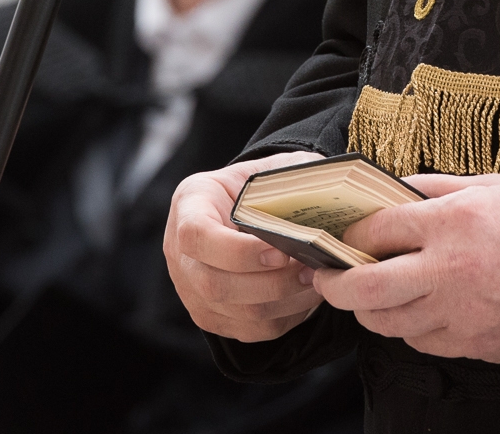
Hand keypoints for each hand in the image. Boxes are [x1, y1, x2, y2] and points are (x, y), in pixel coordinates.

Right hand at [165, 150, 325, 341]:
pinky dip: (286, 315)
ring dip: (284, 300)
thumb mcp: (267, 170)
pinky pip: (252, 330)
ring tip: (317, 280)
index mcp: (189, 204)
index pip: (196, 236)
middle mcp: (180, 253)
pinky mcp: (214, 317)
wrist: (248, 205)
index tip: (281, 250)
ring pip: (238, 313)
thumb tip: (318, 199)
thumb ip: (285, 181)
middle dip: (270, 282)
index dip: (237, 251)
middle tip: (310, 268)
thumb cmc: (260, 185)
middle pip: (214, 284)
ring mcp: (192, 291)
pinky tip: (307, 294)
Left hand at [311, 173, 499, 362]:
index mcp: (450, 223)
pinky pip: (424, 343)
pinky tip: (415, 313)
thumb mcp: (491, 186)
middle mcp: (448, 271)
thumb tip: (396, 188)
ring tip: (368, 297)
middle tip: (324, 280)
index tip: (340, 238)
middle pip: (366, 288)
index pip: (376, 230)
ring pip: (389, 324)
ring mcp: (460, 313)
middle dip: (334, 286)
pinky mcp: (475, 344)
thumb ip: (437, 188)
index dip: (349, 234)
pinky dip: (410, 330)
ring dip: (370, 311)